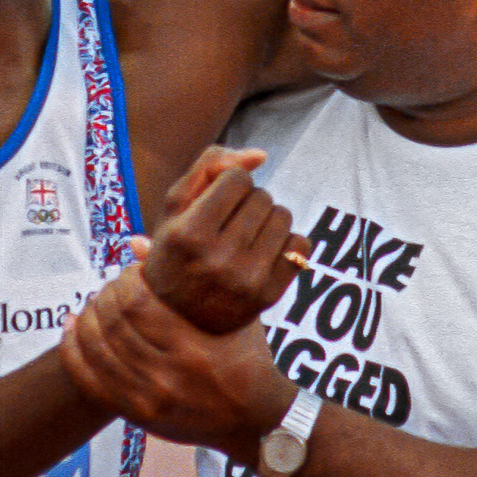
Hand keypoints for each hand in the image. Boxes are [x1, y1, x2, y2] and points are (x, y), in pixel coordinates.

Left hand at [59, 266, 292, 455]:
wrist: (255, 421)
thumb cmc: (249, 359)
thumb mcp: (234, 316)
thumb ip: (188, 280)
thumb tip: (135, 242)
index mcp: (194, 350)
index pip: (137, 304)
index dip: (125, 280)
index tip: (132, 273)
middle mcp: (168, 379)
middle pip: (112, 323)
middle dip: (106, 294)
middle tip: (114, 286)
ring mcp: (149, 402)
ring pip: (95, 350)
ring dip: (88, 317)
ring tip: (96, 302)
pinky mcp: (136, 417)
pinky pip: (88, 381)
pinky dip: (73, 351)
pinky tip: (72, 327)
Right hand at [138, 146, 311, 332]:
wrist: (179, 321)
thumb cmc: (177, 251)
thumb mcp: (176, 207)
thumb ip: (209, 166)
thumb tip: (261, 155)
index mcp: (188, 233)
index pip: (236, 178)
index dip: (228, 183)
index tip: (216, 202)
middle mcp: (217, 258)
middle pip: (262, 196)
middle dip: (249, 201)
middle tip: (230, 223)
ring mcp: (246, 279)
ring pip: (283, 216)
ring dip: (269, 218)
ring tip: (248, 235)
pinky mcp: (269, 295)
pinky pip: (300, 243)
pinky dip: (286, 241)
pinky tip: (264, 252)